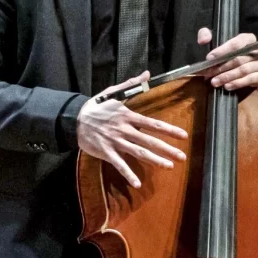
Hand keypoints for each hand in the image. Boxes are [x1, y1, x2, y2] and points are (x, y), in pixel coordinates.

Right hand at [77, 71, 187, 187]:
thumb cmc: (97, 106)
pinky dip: (128, 174)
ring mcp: (116, 142)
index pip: (153, 123)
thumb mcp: (113, 92)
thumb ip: (132, 85)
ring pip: (138, 153)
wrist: (75, 119)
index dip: (169, 129)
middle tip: (182, 156)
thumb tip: (147, 73)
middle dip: (167, 149)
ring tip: (169, 166)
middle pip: (149, 140)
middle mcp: (125, 130)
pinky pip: (119, 165)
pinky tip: (137, 184)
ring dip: (155, 160)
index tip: (183, 135)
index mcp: (128, 116)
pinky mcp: (106, 152)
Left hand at [198, 28, 257, 90]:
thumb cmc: (225, 51)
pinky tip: (226, 86)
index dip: (223, 50)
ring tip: (214, 82)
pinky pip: (249, 80)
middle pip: (238, 59)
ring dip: (227, 77)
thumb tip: (203, 40)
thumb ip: (206, 34)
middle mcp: (257, 50)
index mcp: (248, 39)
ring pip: (243, 70)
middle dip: (221, 67)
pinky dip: (237, 83)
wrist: (237, 64)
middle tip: (208, 73)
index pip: (237, 43)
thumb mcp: (214, 39)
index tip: (209, 58)